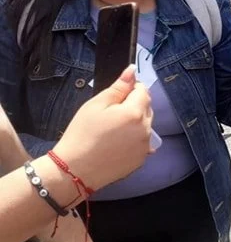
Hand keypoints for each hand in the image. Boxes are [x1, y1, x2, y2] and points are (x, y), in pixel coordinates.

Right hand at [55, 67, 152, 192]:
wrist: (74, 170)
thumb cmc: (82, 135)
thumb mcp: (96, 105)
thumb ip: (118, 87)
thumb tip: (132, 70)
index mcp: (135, 113)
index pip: (143, 91)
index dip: (131, 89)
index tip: (117, 95)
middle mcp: (145, 129)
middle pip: (146, 108)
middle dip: (134, 105)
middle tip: (111, 114)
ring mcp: (145, 146)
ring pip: (146, 125)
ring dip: (135, 122)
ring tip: (113, 130)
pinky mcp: (141, 159)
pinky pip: (143, 142)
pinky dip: (134, 139)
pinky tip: (117, 143)